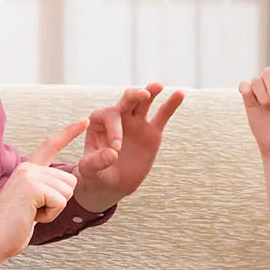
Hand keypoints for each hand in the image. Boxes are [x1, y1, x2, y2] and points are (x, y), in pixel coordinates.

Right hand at [0, 119, 87, 269]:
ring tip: (30, 213)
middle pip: (70, 180)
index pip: (51, 146)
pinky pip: (61, 202)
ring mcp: (30, 175)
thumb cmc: (12, 227)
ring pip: (67, 191)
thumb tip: (67, 184)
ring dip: (54, 209)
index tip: (84, 120)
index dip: (69, 133)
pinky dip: (50, 215)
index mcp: (27, 169)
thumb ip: (45, 188)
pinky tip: (30, 217)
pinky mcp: (33, 187)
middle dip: (58, 202)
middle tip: (33, 211)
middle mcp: (28, 167)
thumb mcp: (31, 201)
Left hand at [73, 82, 184, 212]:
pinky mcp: (152, 131)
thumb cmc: (96, 174)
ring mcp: (136, 122)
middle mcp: (118, 116)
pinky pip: (162, 115)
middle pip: (127, 99)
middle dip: (134, 95)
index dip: (114, 129)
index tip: (117, 149)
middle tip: (143, 95)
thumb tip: (113, 154)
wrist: (112, 184)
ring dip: (151, 92)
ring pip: (144, 102)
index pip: (109, 116)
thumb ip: (96, 162)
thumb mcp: (89, 171)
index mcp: (99, 121)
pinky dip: (171, 105)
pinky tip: (179, 94)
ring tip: (158, 86)